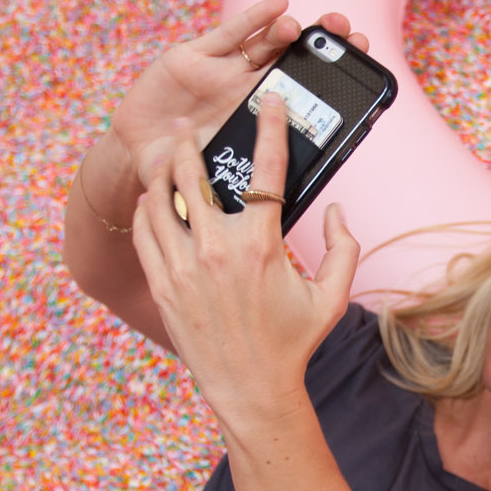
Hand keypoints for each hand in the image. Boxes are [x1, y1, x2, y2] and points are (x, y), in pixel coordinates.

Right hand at [96, 0, 371, 213]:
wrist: (138, 166)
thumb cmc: (186, 184)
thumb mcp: (227, 191)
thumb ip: (260, 192)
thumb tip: (310, 208)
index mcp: (264, 125)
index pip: (309, 99)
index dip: (336, 85)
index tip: (366, 69)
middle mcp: (247, 95)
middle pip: (294, 65)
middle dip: (324, 49)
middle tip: (351, 35)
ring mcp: (223, 75)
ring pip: (265, 48)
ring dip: (290, 34)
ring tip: (312, 26)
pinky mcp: (194, 58)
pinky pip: (230, 35)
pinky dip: (254, 19)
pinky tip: (279, 5)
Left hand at [130, 90, 360, 428]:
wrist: (249, 388)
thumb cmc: (293, 342)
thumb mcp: (332, 297)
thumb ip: (345, 248)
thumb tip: (338, 209)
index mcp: (261, 245)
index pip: (266, 170)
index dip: (270, 128)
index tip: (270, 102)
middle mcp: (218, 249)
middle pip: (193, 174)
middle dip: (186, 142)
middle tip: (183, 126)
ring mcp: (184, 267)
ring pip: (160, 200)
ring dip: (160, 174)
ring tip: (162, 161)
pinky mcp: (163, 285)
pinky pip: (144, 233)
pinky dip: (145, 210)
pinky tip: (150, 201)